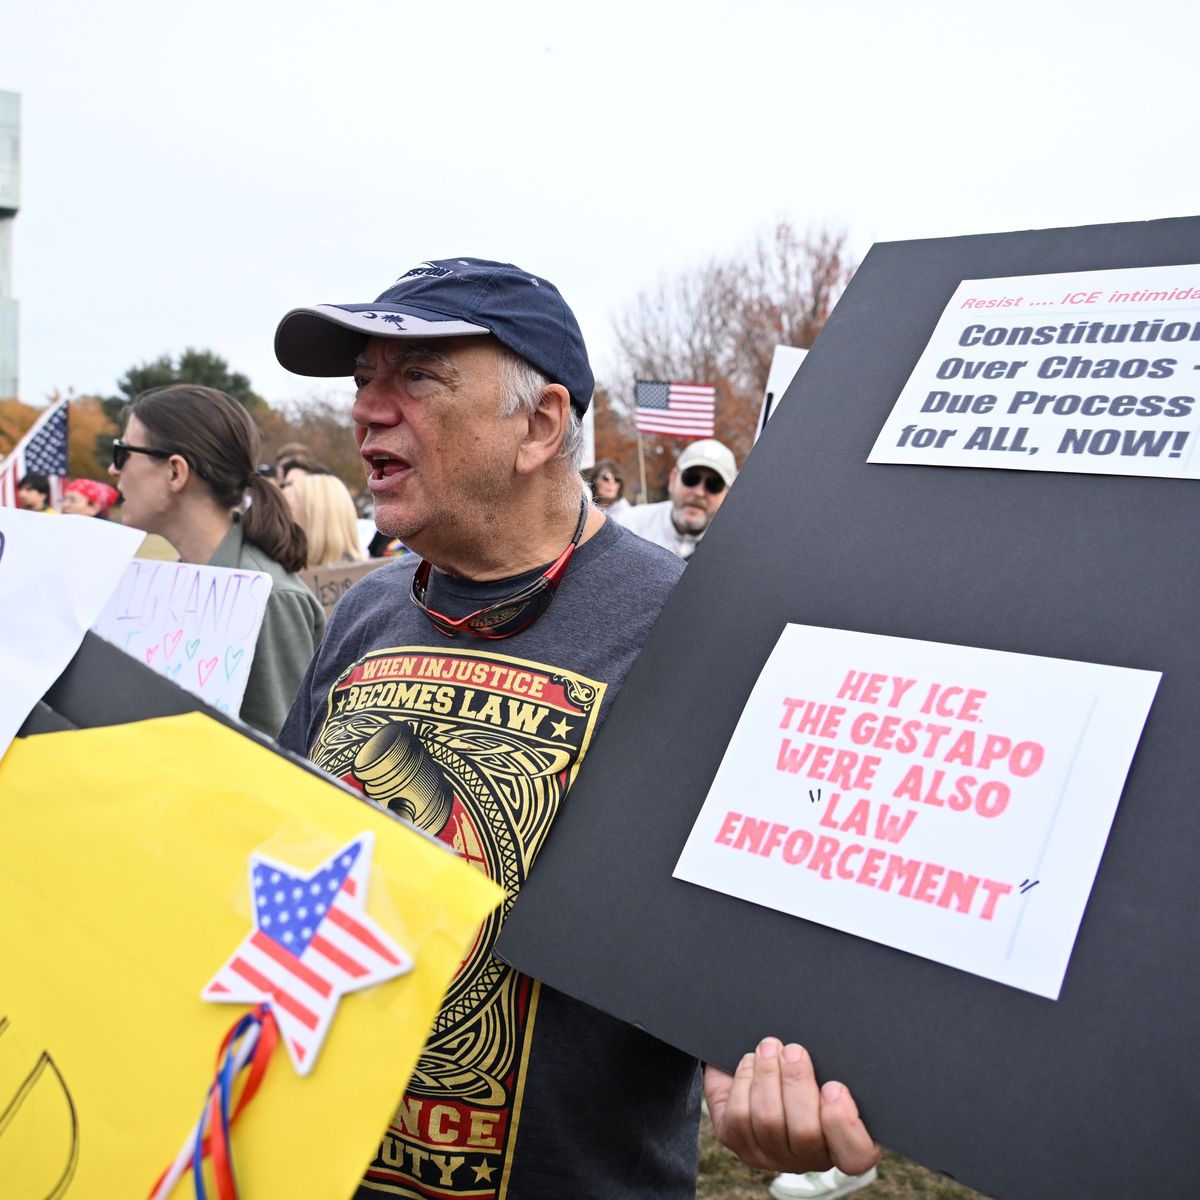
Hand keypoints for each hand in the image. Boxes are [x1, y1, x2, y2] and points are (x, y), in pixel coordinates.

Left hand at [704, 1038, 878, 1175]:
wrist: (749, 1064)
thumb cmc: (796, 1064)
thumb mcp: (822, 1064)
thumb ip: (830, 1066)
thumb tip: (842, 1046)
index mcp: (839, 1140)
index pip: (856, 1156)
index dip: (846, 1126)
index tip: (835, 1087)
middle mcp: (807, 1157)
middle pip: (805, 1132)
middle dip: (797, 1083)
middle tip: (794, 1050)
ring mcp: (770, 1154)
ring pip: (769, 1121)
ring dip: (768, 1075)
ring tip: (770, 1047)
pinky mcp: (739, 1142)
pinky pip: (740, 1115)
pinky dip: (744, 1081)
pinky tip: (750, 1061)